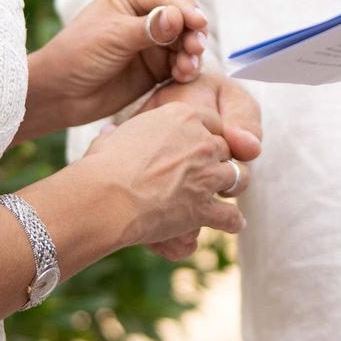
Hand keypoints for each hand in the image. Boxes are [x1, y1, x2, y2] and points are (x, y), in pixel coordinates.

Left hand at [21, 0, 210, 139]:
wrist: (61, 94)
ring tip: (185, 68)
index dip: (186, 10)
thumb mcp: (113, 37)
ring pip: (185, 41)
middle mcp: (146, 11)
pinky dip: (185, 68)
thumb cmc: (78, 54)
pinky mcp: (157, 64)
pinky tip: (182, 76)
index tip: (199, 24)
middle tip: (195, 50)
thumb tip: (177, 16)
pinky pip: (181, 63)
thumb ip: (148, 28)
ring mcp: (153, 39)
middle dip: (192, 34)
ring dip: (191, 54)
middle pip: (183, 18)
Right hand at [109, 75, 264, 259]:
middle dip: (220, 159)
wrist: (105, 197)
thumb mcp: (109, 139)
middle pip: (226, 147)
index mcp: (182, 116)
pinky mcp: (204, 207)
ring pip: (238, 177)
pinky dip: (233, 221)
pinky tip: (234, 224)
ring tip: (228, 193)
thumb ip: (117, 134)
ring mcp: (207, 175)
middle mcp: (202, 142)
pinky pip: (231, 215)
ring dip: (233, 186)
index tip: (203, 143)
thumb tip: (108, 131)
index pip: (212, 119)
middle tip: (213, 170)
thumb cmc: (102, 165)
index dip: (209, 132)